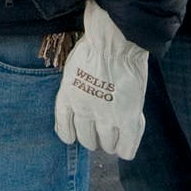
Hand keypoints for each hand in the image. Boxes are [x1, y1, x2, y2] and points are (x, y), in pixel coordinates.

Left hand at [53, 0, 149, 157]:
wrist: (114, 40)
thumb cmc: (95, 45)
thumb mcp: (73, 67)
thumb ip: (75, 87)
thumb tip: (84, 96)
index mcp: (67, 97)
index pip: (63, 128)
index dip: (70, 134)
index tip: (74, 135)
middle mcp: (83, 110)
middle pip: (87, 139)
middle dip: (94, 138)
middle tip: (102, 132)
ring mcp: (105, 115)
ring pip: (106, 144)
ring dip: (111, 143)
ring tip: (116, 136)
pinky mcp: (127, 117)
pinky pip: (126, 145)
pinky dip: (126, 149)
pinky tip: (126, 148)